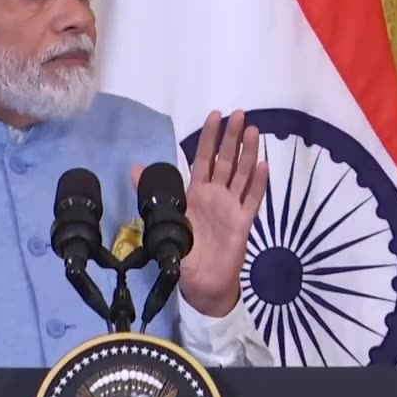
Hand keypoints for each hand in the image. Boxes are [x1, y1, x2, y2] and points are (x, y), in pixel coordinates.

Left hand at [135, 110, 267, 316]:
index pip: (204, 159)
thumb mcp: (163, 221)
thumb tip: (134, 168)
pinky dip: (257, 183)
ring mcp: (231, 207)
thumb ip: (152, 194)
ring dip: (248, 153)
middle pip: (226, 161)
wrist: (201, 283)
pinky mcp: (243, 222)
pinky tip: (263, 165)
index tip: (215, 116)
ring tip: (253, 131)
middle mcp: (216, 196)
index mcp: (196, 193)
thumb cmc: (183, 253)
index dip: (209, 138)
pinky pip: (252, 199)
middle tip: (239, 114)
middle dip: (232, 138)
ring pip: (241, 174)